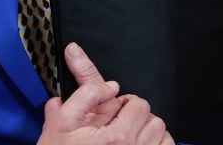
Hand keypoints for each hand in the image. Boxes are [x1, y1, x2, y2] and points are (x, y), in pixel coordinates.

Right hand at [38, 42, 173, 144]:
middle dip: (136, 117)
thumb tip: (109, 83)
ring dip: (149, 133)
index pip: (139, 104)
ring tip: (130, 138)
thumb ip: (85, 94)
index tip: (113, 111)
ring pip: (162, 137)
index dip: (124, 103)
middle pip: (153, 120)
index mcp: (117, 138)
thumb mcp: (60, 122)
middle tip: (118, 125)